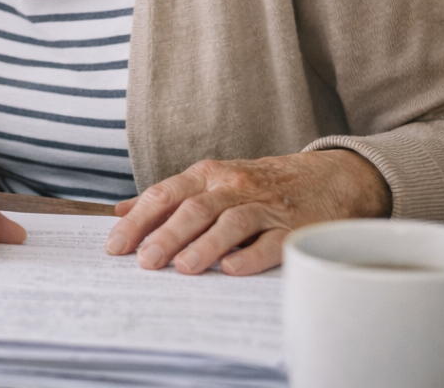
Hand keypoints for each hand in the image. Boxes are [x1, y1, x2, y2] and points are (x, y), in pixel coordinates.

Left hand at [104, 150, 390, 275]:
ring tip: (181, 268)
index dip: (138, 220)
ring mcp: (264, 207)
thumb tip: (120, 211)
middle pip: (193, 210)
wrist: (328, 177)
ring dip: (203, 246)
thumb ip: (168, 197)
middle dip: (165, 236)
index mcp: (207, 175)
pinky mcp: (292, 228)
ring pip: (229, 223)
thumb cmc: (259, 183)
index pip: (165, 195)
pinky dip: (249, 256)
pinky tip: (230, 269)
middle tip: (144, 262)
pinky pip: (270, 242)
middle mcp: (233, 187)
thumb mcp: (210, 180)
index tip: (115, 245)